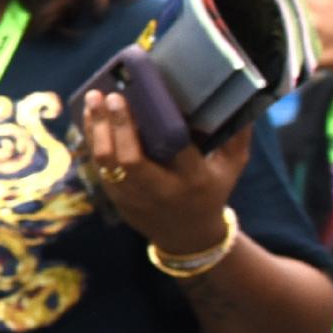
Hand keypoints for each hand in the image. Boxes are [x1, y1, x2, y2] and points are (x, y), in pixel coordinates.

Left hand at [80, 89, 251, 252]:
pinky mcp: (116, 199)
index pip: (175, 151)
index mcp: (193, 180)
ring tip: (93, 99)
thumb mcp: (231, 169)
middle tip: (113, 96)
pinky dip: (92, 141)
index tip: (150, 98)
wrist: (187, 237)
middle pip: (130, 159)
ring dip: (97, 129)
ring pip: (107, 163)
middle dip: (118, 125)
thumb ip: (237, 138)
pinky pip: (99, 167)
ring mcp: (134, 197)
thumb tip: (242, 100)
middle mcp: (161, 191)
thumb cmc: (210, 192)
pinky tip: (91, 118)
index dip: (160, 125)